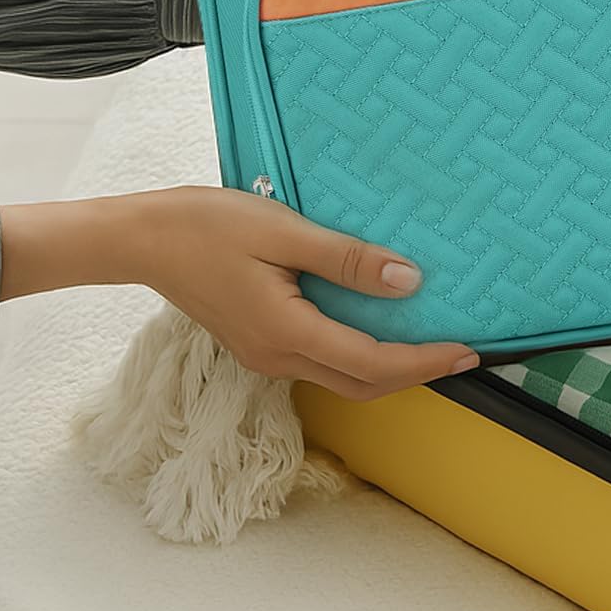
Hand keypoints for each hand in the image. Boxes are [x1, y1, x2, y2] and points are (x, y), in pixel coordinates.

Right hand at [0, 186, 477, 398]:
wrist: (142, 238)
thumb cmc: (207, 226)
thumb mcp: (284, 231)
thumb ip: (347, 259)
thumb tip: (408, 282)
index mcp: (288, 333)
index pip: (374, 364)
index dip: (426, 362)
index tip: (468, 353)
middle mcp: (279, 357)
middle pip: (364, 384)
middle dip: (417, 374)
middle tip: (463, 355)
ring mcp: (266, 355)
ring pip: (343, 378)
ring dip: (389, 368)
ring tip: (431, 343)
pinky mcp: (261, 343)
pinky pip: (323, 361)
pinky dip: (360, 354)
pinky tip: (379, 326)